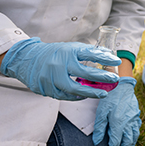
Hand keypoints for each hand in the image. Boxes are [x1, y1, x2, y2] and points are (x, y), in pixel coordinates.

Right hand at [0, 38, 120, 99]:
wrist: (27, 58)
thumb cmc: (54, 53)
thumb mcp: (70, 48)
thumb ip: (87, 53)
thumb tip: (107, 56)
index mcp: (67, 51)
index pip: (90, 54)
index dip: (104, 58)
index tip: (117, 62)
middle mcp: (59, 63)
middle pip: (83, 72)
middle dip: (101, 77)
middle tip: (114, 80)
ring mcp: (51, 76)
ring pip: (73, 88)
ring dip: (90, 93)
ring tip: (103, 94)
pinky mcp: (46, 87)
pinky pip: (64, 95)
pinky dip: (76, 97)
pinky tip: (85, 96)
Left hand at [92, 77, 141, 145]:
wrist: (123, 86)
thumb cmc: (110, 98)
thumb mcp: (101, 112)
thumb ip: (99, 127)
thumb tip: (96, 142)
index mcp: (118, 124)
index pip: (114, 144)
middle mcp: (128, 124)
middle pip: (126, 144)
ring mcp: (134, 121)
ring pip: (133, 139)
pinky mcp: (137, 117)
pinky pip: (136, 131)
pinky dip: (134, 139)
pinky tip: (131, 142)